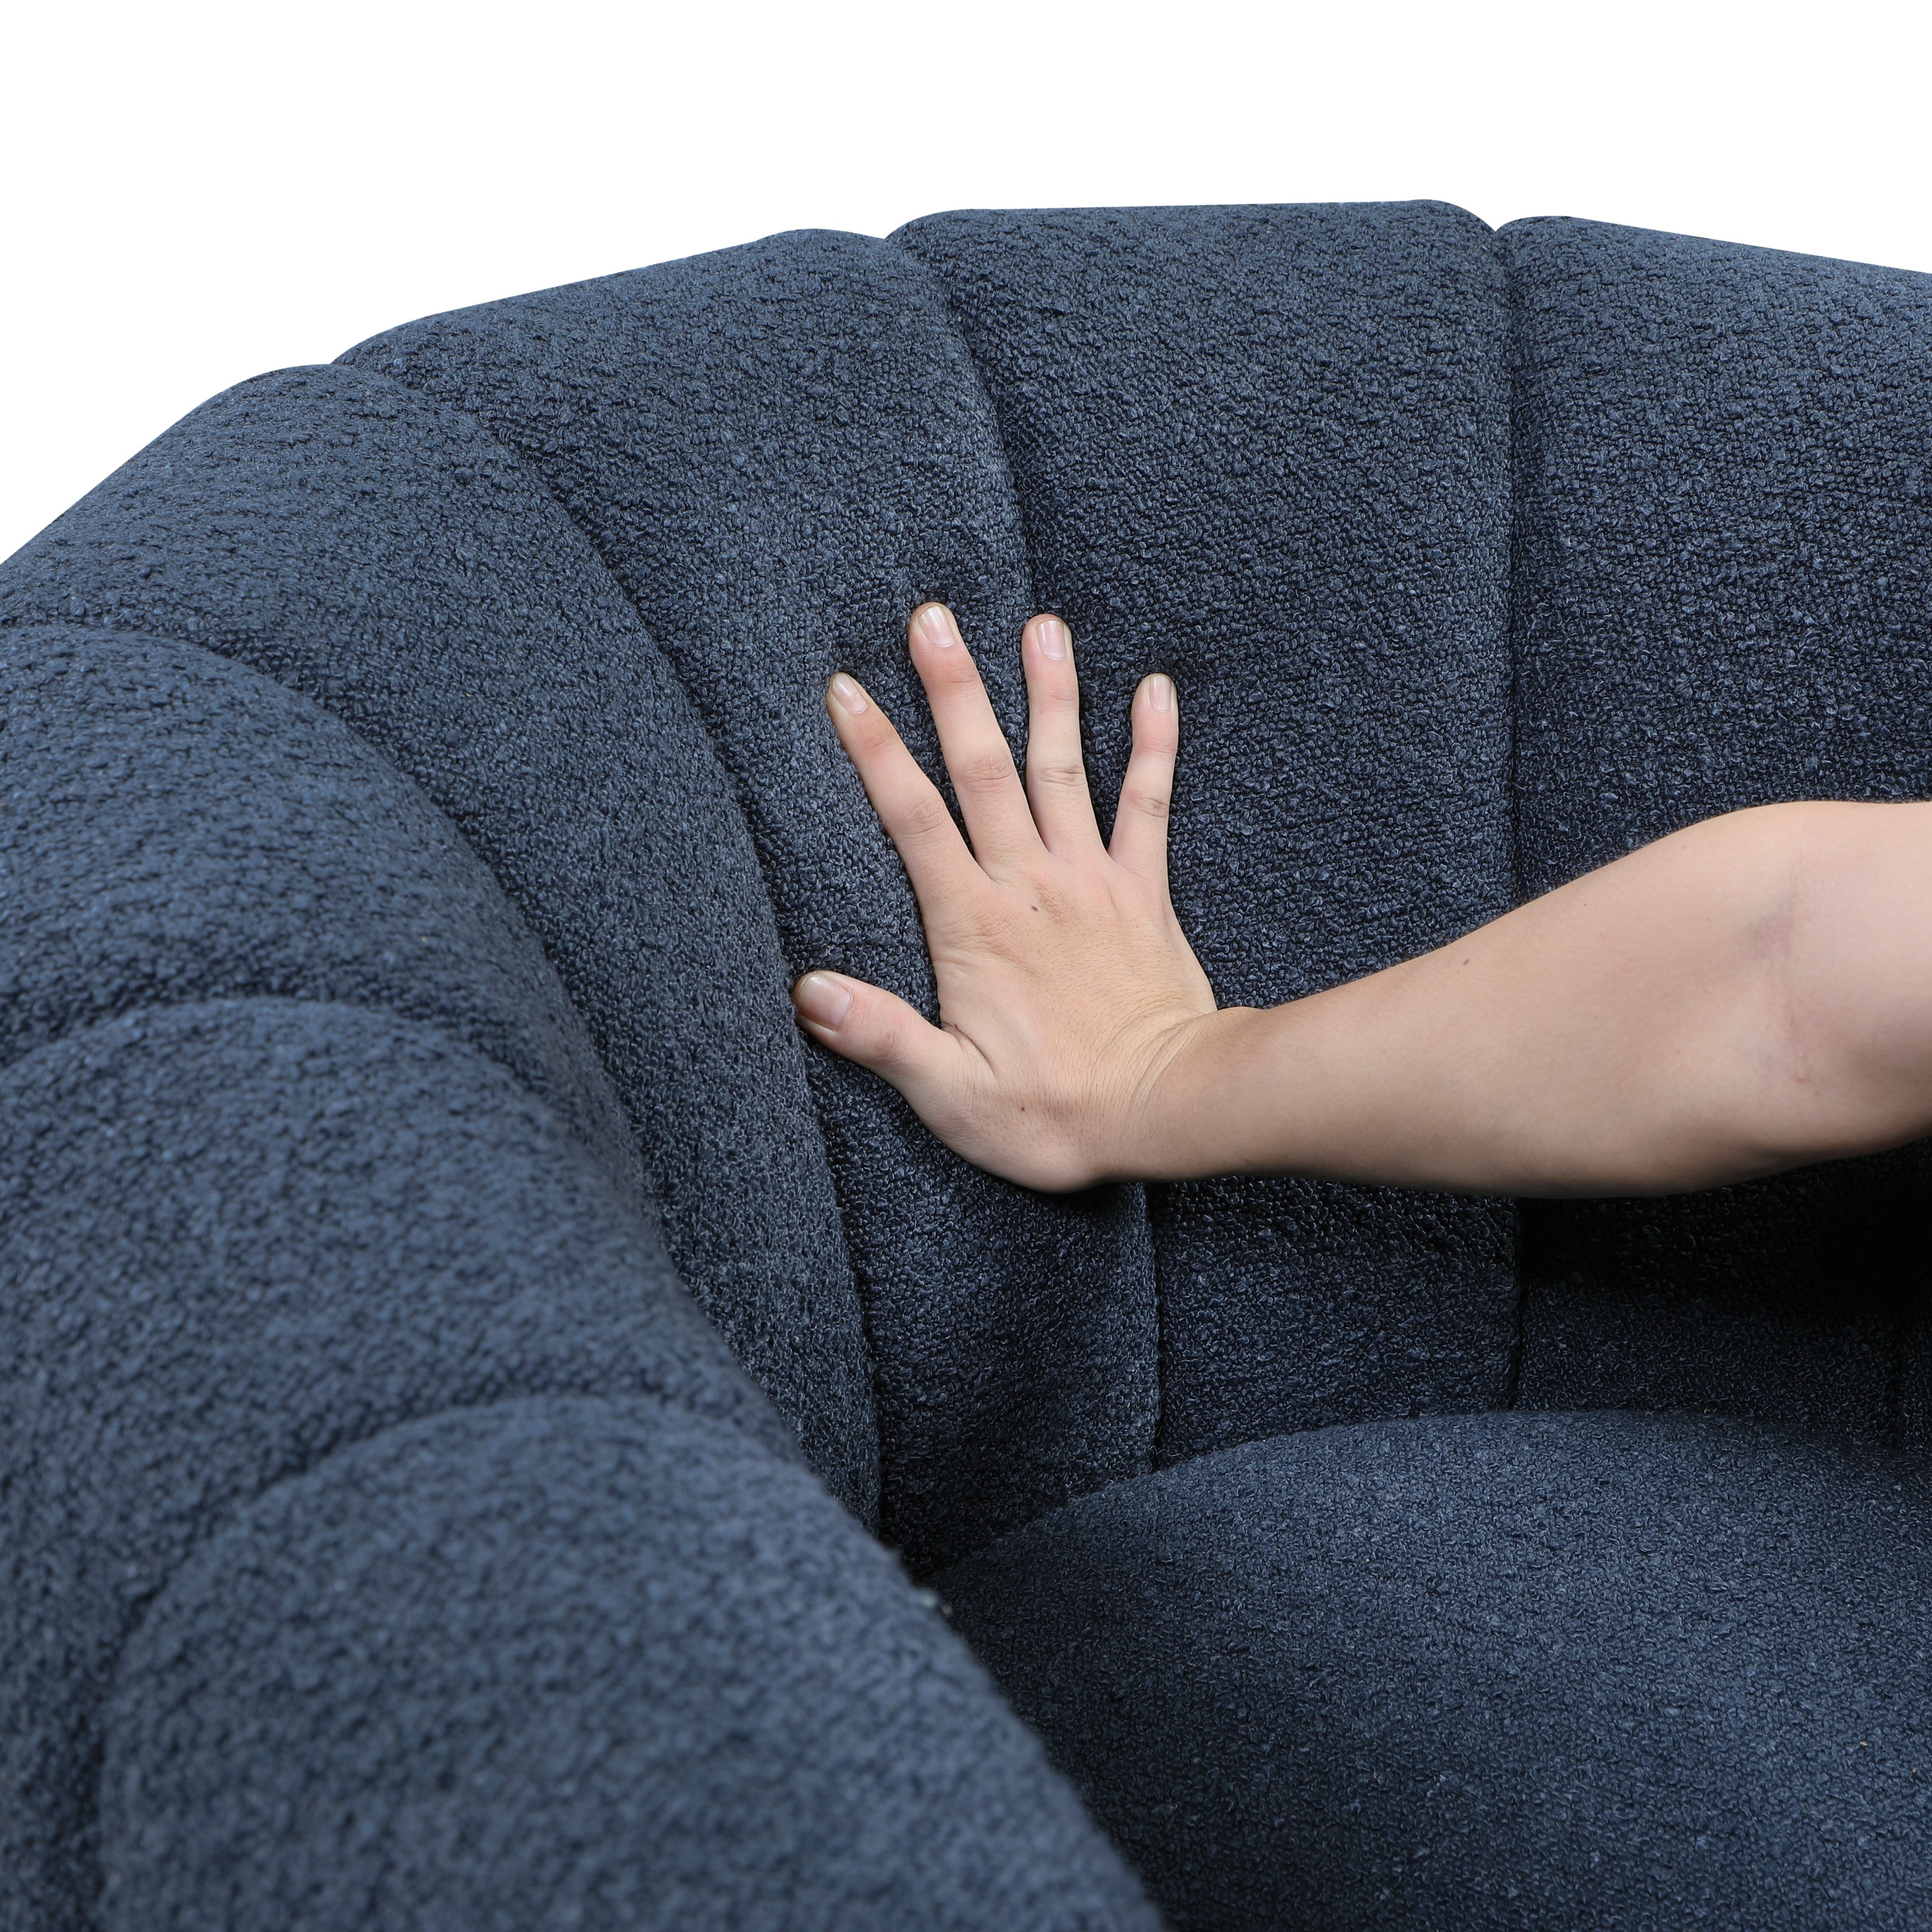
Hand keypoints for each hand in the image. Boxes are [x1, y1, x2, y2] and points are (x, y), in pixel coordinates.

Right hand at [791, 602, 1217, 1191]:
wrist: (1168, 1112)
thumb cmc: (1053, 1112)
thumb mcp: (950, 1094)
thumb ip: (881, 1036)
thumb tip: (808, 990)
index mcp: (973, 925)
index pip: (912, 819)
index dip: (875, 751)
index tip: (845, 688)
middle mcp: (1030, 885)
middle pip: (982, 770)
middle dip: (953, 690)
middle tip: (932, 617)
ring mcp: (1091, 881)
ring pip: (1062, 768)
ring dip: (1049, 693)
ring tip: (1040, 624)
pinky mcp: (1142, 893)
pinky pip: (1147, 806)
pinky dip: (1153, 747)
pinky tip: (1155, 688)